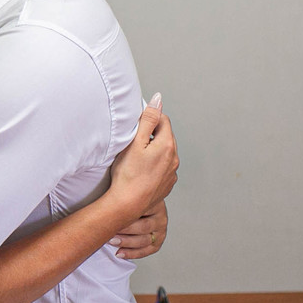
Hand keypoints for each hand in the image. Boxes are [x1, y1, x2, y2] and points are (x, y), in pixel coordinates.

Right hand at [106, 94, 177, 258]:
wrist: (127, 204)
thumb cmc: (128, 173)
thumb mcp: (135, 141)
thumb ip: (148, 119)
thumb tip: (158, 99)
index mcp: (167, 145)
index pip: (163, 120)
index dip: (150, 118)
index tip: (137, 124)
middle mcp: (174, 158)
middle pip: (165, 136)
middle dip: (152, 134)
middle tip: (134, 140)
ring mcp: (172, 173)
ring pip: (165, 153)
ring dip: (154, 150)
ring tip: (136, 157)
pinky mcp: (167, 185)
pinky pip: (163, 168)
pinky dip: (154, 165)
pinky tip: (141, 170)